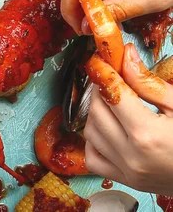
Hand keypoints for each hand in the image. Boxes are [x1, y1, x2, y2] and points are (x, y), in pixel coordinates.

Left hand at [83, 44, 172, 195]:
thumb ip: (148, 83)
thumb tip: (126, 56)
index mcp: (147, 134)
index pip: (111, 95)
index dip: (103, 73)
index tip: (100, 60)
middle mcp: (131, 155)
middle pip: (96, 112)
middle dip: (99, 90)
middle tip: (109, 78)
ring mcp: (126, 171)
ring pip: (90, 133)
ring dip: (95, 113)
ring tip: (111, 102)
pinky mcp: (126, 180)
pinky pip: (92, 158)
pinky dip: (93, 141)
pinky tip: (107, 129)